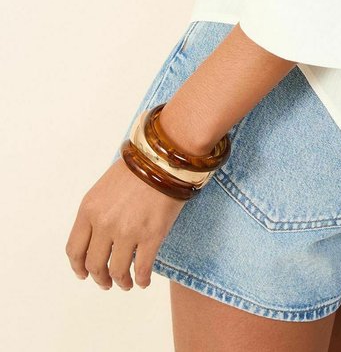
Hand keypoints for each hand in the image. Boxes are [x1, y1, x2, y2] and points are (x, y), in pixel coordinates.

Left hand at [65, 156, 187, 289]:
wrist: (164, 158)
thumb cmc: (137, 168)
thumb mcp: (104, 188)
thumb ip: (97, 213)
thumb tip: (97, 238)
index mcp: (89, 210)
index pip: (75, 249)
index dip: (78, 267)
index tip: (84, 274)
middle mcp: (104, 224)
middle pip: (94, 264)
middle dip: (99, 278)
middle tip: (106, 283)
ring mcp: (127, 231)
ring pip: (116, 271)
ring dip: (121, 282)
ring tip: (126, 284)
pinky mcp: (151, 236)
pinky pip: (141, 269)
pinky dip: (141, 280)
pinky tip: (143, 282)